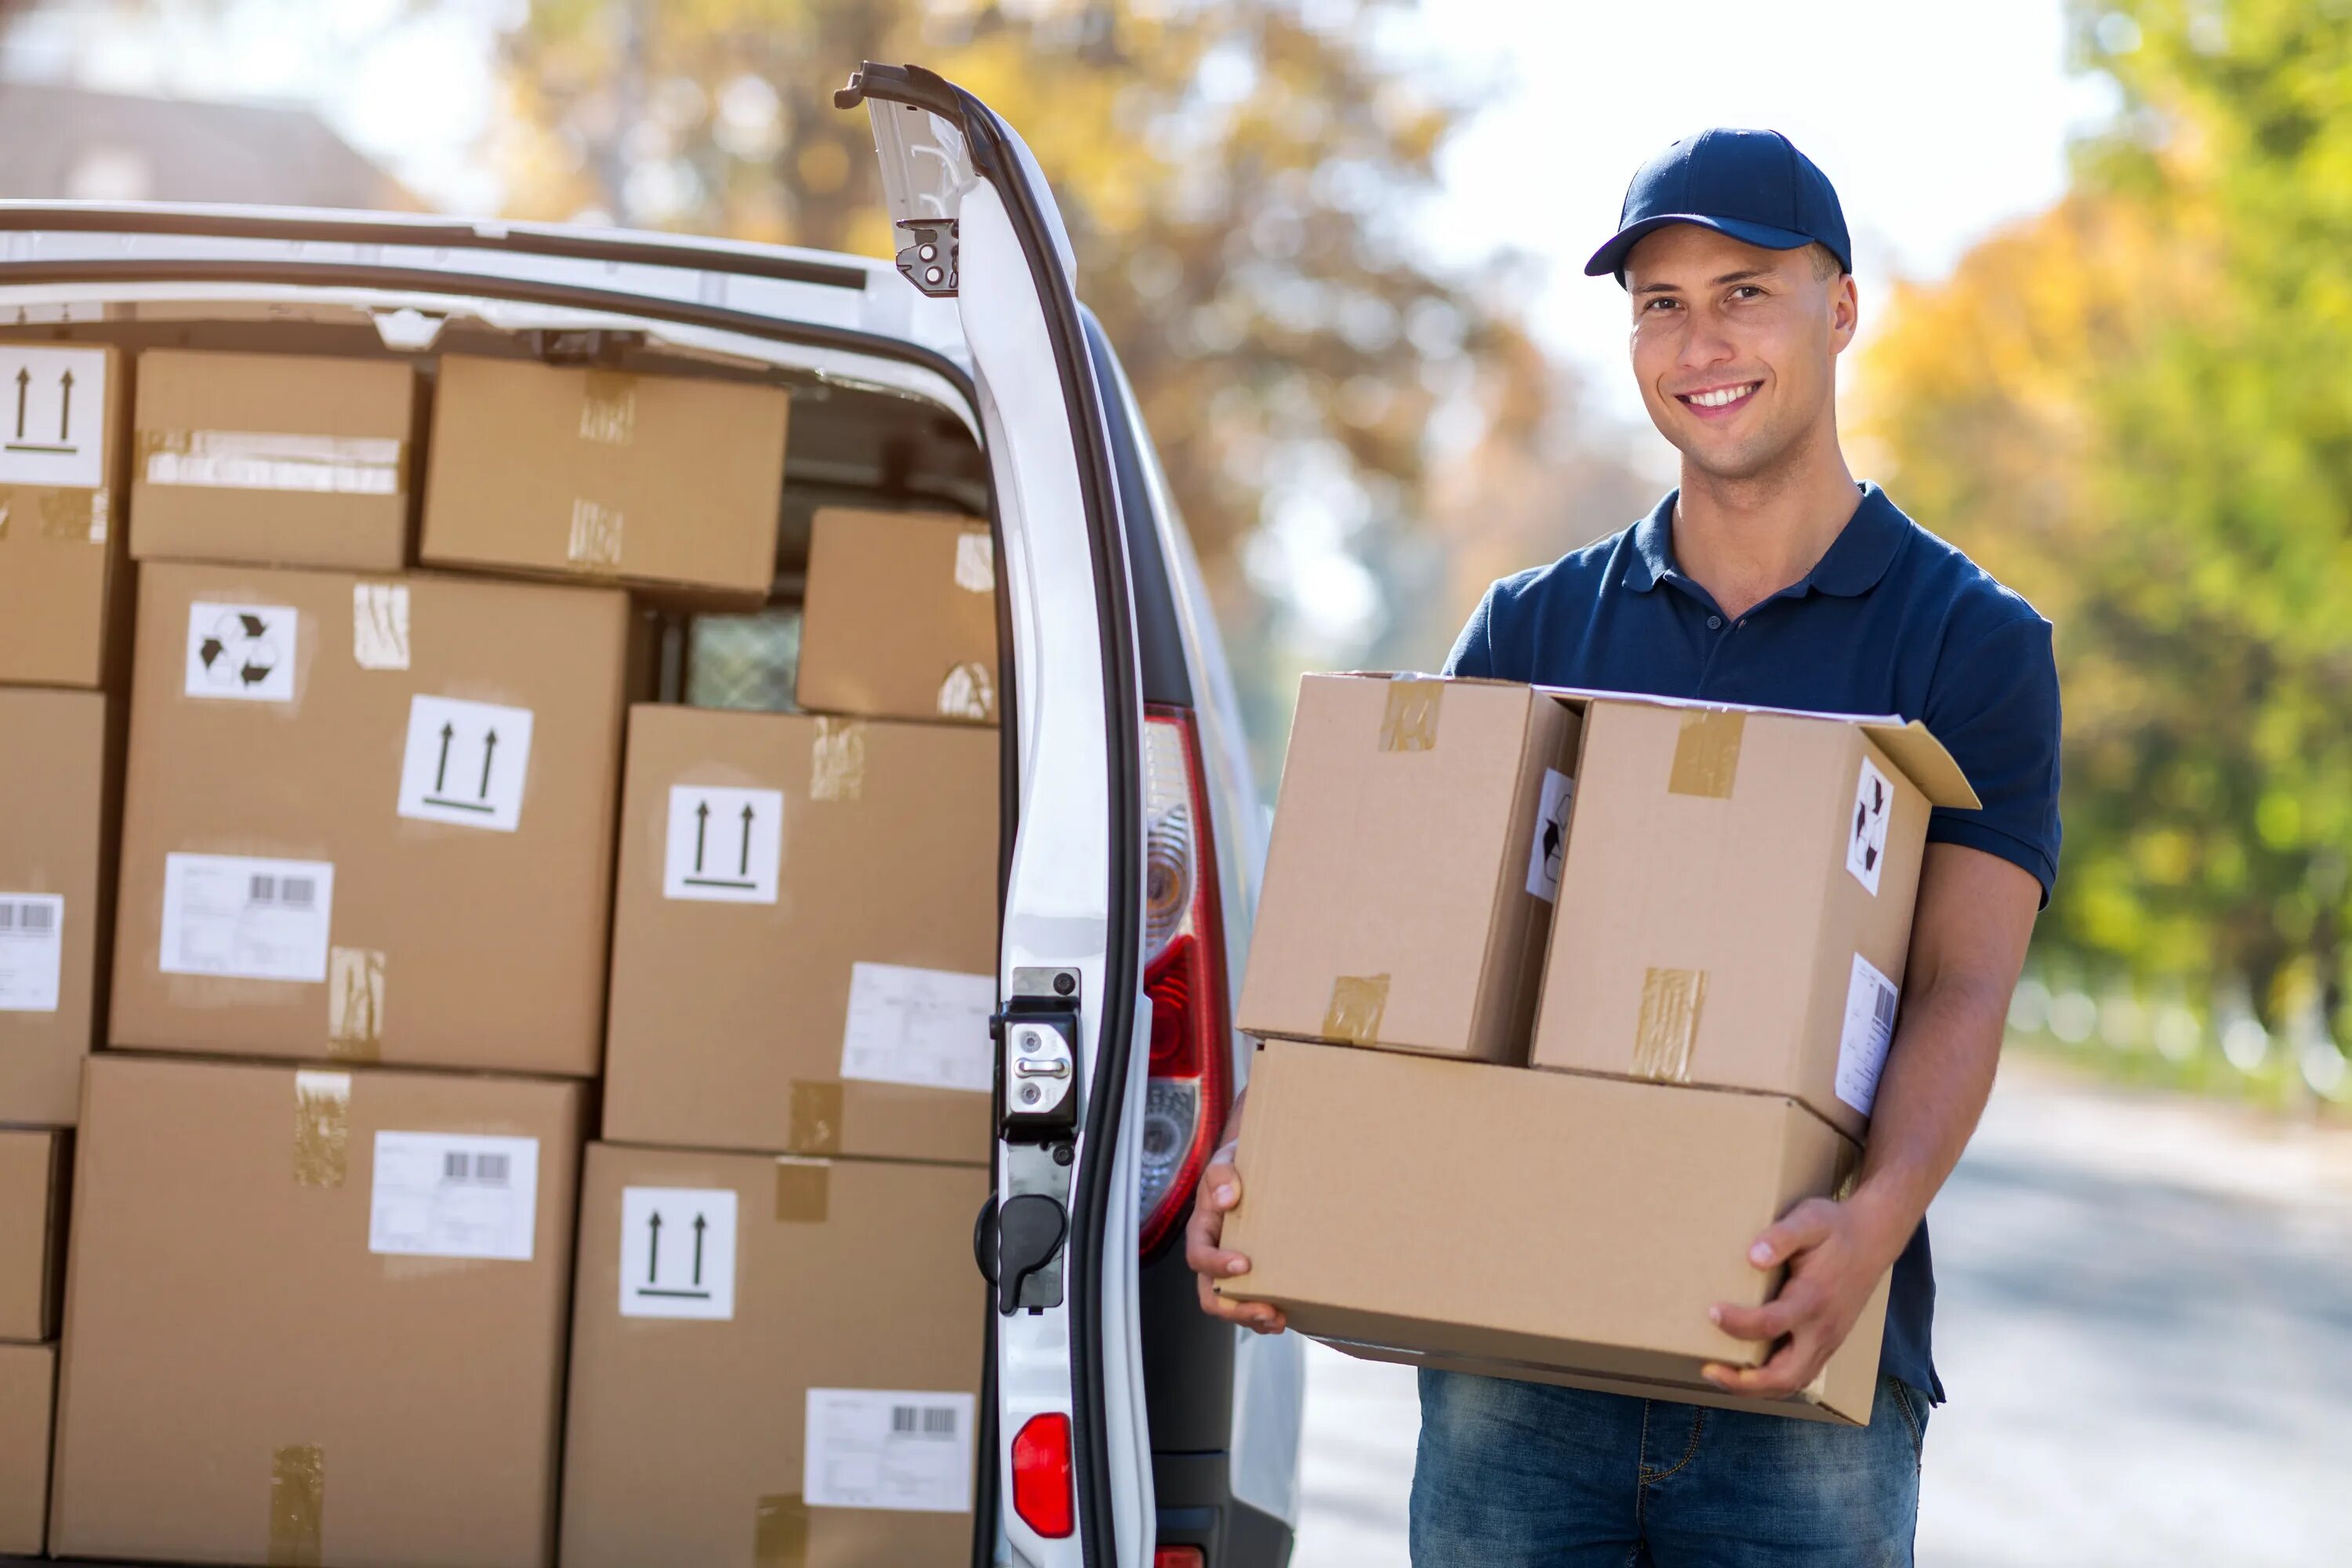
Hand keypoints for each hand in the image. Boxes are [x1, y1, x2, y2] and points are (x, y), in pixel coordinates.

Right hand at [1184, 1159, 1286, 1334]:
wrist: (1257, 1167)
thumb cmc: (1237, 1166)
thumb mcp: (1226, 1161)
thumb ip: (1222, 1175)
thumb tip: (1227, 1198)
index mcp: (1202, 1231)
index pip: (1199, 1256)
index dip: (1217, 1265)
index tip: (1243, 1264)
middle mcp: (1214, 1256)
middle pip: (1212, 1294)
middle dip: (1236, 1308)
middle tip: (1265, 1309)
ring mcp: (1232, 1270)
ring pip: (1233, 1306)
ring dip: (1253, 1318)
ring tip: (1279, 1320)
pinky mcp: (1253, 1276)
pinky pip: (1253, 1303)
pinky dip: (1267, 1316)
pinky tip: (1287, 1315)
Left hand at [1701, 1194, 1899, 1395]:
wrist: (1873, 1238)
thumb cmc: (1834, 1228)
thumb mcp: (1809, 1219)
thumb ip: (1782, 1236)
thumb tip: (1754, 1257)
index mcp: (1813, 1299)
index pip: (1770, 1324)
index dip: (1737, 1324)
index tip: (1712, 1312)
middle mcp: (1823, 1329)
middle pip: (1786, 1375)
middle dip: (1746, 1382)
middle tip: (1709, 1370)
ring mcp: (1828, 1341)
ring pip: (1794, 1382)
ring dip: (1757, 1387)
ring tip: (1722, 1376)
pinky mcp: (1828, 1343)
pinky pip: (1802, 1374)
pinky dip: (1774, 1381)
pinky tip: (1749, 1372)